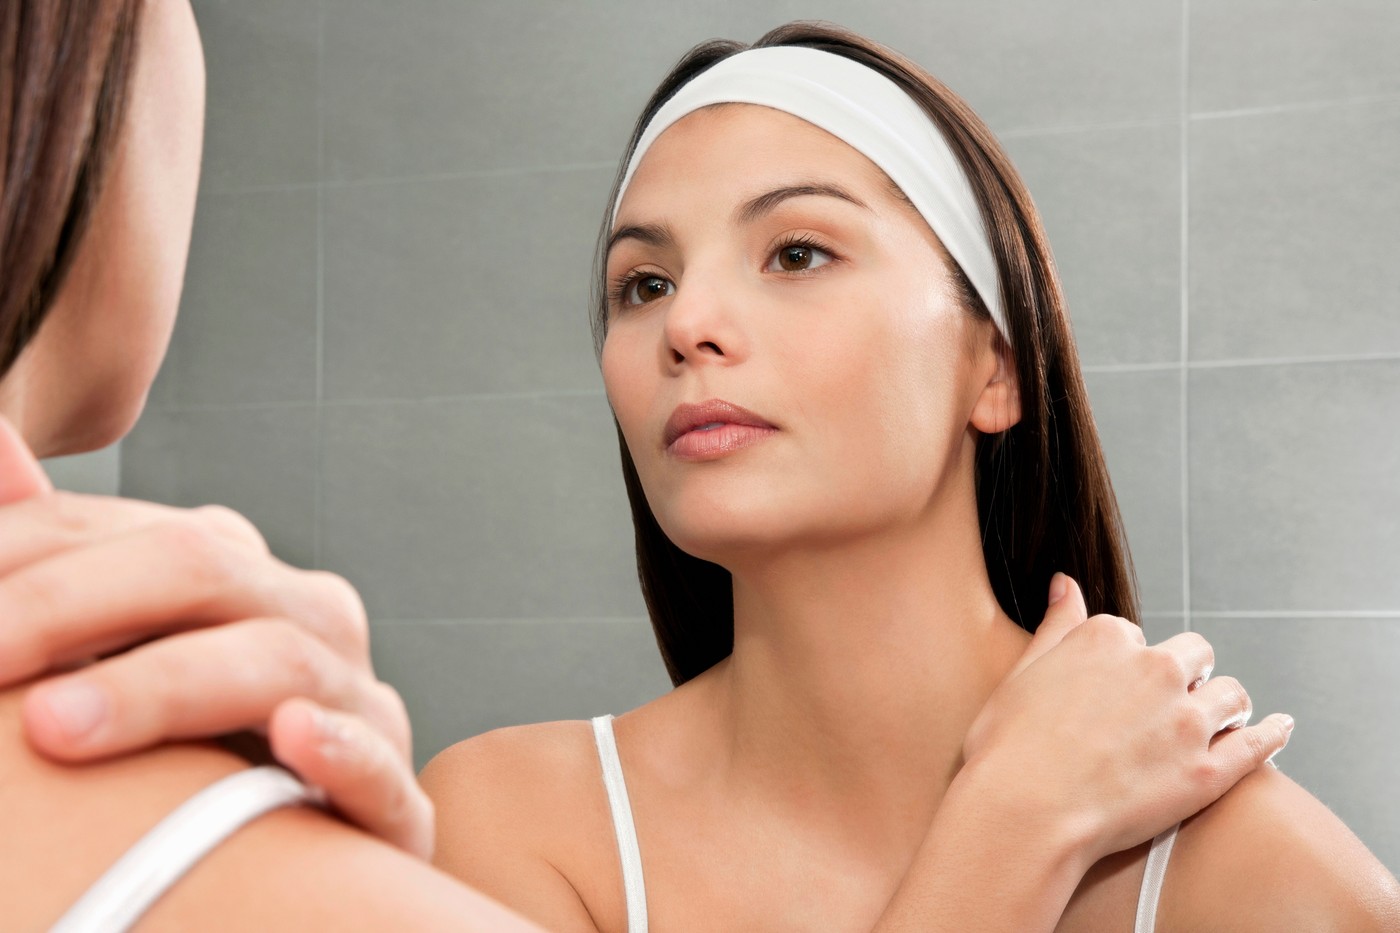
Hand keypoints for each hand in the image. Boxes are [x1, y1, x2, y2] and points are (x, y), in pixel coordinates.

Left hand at [0, 416, 433, 857]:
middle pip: (202, 569)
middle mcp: (305, 618)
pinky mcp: (388, 802)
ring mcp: (355, 702)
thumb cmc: (186, 747)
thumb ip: (53, 553)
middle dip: (68, 605)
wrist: (295, 841)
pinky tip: (296, 737)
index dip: (21, 550)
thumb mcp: (113, 645)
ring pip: (279, 661)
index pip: (124, 530)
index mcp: (239, 574)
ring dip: (163, 688)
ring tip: (55, 728)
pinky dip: (341, 750)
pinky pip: (379, 769)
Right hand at [960, 573, 1292, 862]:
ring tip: (1213, 720)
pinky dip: (1272, 733)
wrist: (1023, 813)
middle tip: (1169, 702)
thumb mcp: (1022, 673)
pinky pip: (1257, 743)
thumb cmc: (1008, 748)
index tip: (1116, 689)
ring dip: (1224, 703)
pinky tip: (1278, 727)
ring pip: (1231, 694)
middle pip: (1194, 654)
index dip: (1126, 663)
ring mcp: (1184, 721)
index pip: (1133, 635)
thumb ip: (1055, 625)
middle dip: (1186, 672)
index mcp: (1105, 638)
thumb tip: (1064, 583)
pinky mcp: (1207, 772)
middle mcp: (1153, 668)